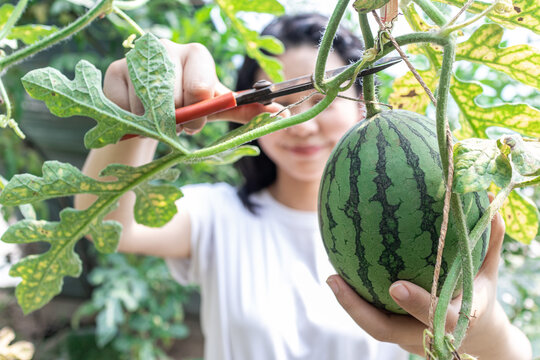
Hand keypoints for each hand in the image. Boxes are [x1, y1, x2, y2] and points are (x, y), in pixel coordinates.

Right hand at [103, 40, 283, 134]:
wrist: (157, 110)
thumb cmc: (193, 105)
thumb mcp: (219, 108)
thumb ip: (246, 109)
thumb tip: (282, 113)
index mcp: (197, 54)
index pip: (200, 88)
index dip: (199, 114)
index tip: (197, 121)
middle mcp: (166, 47)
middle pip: (173, 99)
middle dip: (177, 123)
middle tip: (177, 123)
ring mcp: (136, 56)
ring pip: (147, 107)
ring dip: (155, 125)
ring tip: (159, 118)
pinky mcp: (113, 70)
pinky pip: (124, 109)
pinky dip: (133, 122)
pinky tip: (139, 115)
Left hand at [327, 211, 531, 358]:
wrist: (480, 340)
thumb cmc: (481, 297)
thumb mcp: (489, 272)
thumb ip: (490, 242)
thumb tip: (489, 203)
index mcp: (457, 320)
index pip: (437, 317)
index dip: (417, 303)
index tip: (396, 285)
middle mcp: (427, 335)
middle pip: (387, 330)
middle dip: (358, 309)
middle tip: (334, 280)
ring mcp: (407, 338)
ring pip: (373, 327)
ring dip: (350, 305)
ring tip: (331, 277)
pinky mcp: (396, 334)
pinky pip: (372, 318)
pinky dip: (355, 301)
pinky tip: (340, 275)